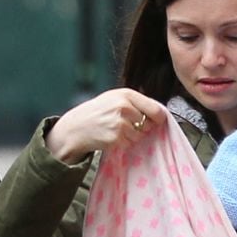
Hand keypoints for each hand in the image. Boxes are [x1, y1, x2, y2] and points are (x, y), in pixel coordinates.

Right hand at [45, 88, 165, 163]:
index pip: (155, 108)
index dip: (158, 117)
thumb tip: (160, 113)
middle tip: (126, 124)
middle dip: (142, 126)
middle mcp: (124, 106)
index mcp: (126, 94)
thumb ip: (135, 102)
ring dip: (132, 136)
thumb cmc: (98, 112)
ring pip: (140, 135)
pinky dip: (123, 142)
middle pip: (149, 123)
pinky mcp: (116, 137)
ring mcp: (120, 122)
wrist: (77, 126)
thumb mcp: (114, 98)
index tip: (156, 121)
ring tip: (115, 129)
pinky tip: (111, 136)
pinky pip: (130, 143)